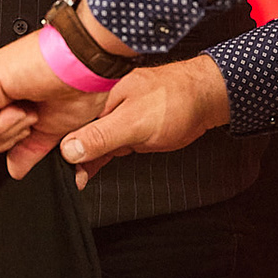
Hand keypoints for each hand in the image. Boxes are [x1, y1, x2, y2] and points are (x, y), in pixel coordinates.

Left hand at [0, 28, 107, 178]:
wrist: (89, 62)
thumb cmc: (82, 85)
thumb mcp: (55, 129)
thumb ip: (30, 149)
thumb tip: (16, 168)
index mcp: (6, 94)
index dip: (2, 140)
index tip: (30, 133)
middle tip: (29, 124)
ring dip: (3, 132)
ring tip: (29, 116)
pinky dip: (3, 125)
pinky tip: (26, 112)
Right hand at [57, 56, 231, 189]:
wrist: (209, 97)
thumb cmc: (176, 103)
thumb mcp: (134, 124)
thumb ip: (102, 136)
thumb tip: (69, 150)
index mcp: (104, 99)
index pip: (77, 128)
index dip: (69, 151)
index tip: (68, 174)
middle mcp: (111, 105)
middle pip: (86, 134)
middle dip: (77, 157)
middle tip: (75, 180)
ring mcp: (124, 114)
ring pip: (100, 140)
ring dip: (91, 158)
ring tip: (81, 178)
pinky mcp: (136, 124)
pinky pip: (114, 141)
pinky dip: (105, 154)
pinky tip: (95, 167)